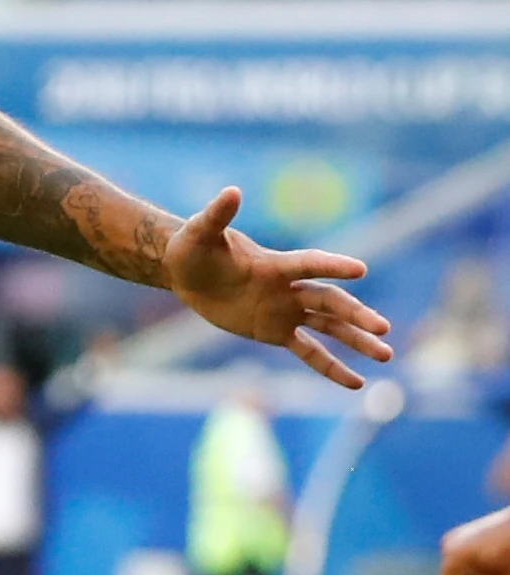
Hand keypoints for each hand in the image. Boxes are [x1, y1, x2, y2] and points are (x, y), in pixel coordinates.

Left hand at [164, 187, 392, 388]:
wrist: (187, 273)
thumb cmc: (192, 248)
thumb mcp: (199, 234)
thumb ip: (218, 215)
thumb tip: (231, 191)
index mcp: (274, 264)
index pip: (309, 264)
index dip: (332, 266)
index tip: (359, 269)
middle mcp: (288, 288)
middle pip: (329, 301)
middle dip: (356, 314)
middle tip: (384, 329)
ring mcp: (286, 310)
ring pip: (329, 327)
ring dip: (356, 340)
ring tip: (387, 355)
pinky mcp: (276, 331)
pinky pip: (309, 352)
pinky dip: (331, 367)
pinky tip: (356, 383)